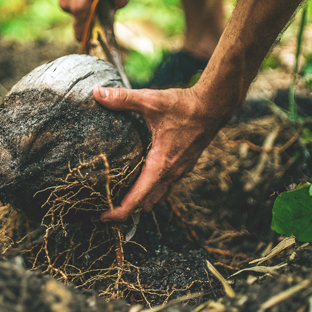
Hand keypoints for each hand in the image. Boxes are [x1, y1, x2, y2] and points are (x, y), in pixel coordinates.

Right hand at [48, 0, 126, 39]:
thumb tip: (119, 7)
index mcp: (81, 7)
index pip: (82, 35)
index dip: (90, 40)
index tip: (97, 41)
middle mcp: (69, 7)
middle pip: (83, 22)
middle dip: (93, 17)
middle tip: (104, 3)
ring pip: (79, 11)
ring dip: (88, 6)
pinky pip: (74, 2)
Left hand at [92, 85, 235, 221]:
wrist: (214, 106)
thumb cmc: (184, 106)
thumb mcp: (151, 101)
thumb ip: (123, 99)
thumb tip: (97, 93)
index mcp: (161, 164)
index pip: (138, 198)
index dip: (119, 212)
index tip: (102, 217)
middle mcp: (172, 173)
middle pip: (146, 203)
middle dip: (127, 209)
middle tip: (104, 206)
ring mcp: (180, 171)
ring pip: (158, 195)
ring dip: (141, 200)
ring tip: (120, 197)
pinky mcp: (184, 165)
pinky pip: (166, 185)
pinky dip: (152, 189)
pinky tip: (142, 178)